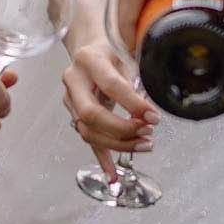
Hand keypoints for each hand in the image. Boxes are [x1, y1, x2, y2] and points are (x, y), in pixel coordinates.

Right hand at [59, 39, 156, 175]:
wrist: (88, 49)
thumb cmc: (110, 51)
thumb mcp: (126, 55)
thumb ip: (135, 80)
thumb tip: (149, 110)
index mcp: (89, 60)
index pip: (111, 85)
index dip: (133, 104)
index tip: (153, 116)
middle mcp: (74, 81)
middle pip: (91, 114)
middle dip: (121, 129)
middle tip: (146, 132)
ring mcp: (70, 100)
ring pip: (88, 131)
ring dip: (117, 144)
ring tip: (144, 145)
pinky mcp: (74, 115)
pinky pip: (88, 140)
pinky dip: (102, 159)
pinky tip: (113, 174)